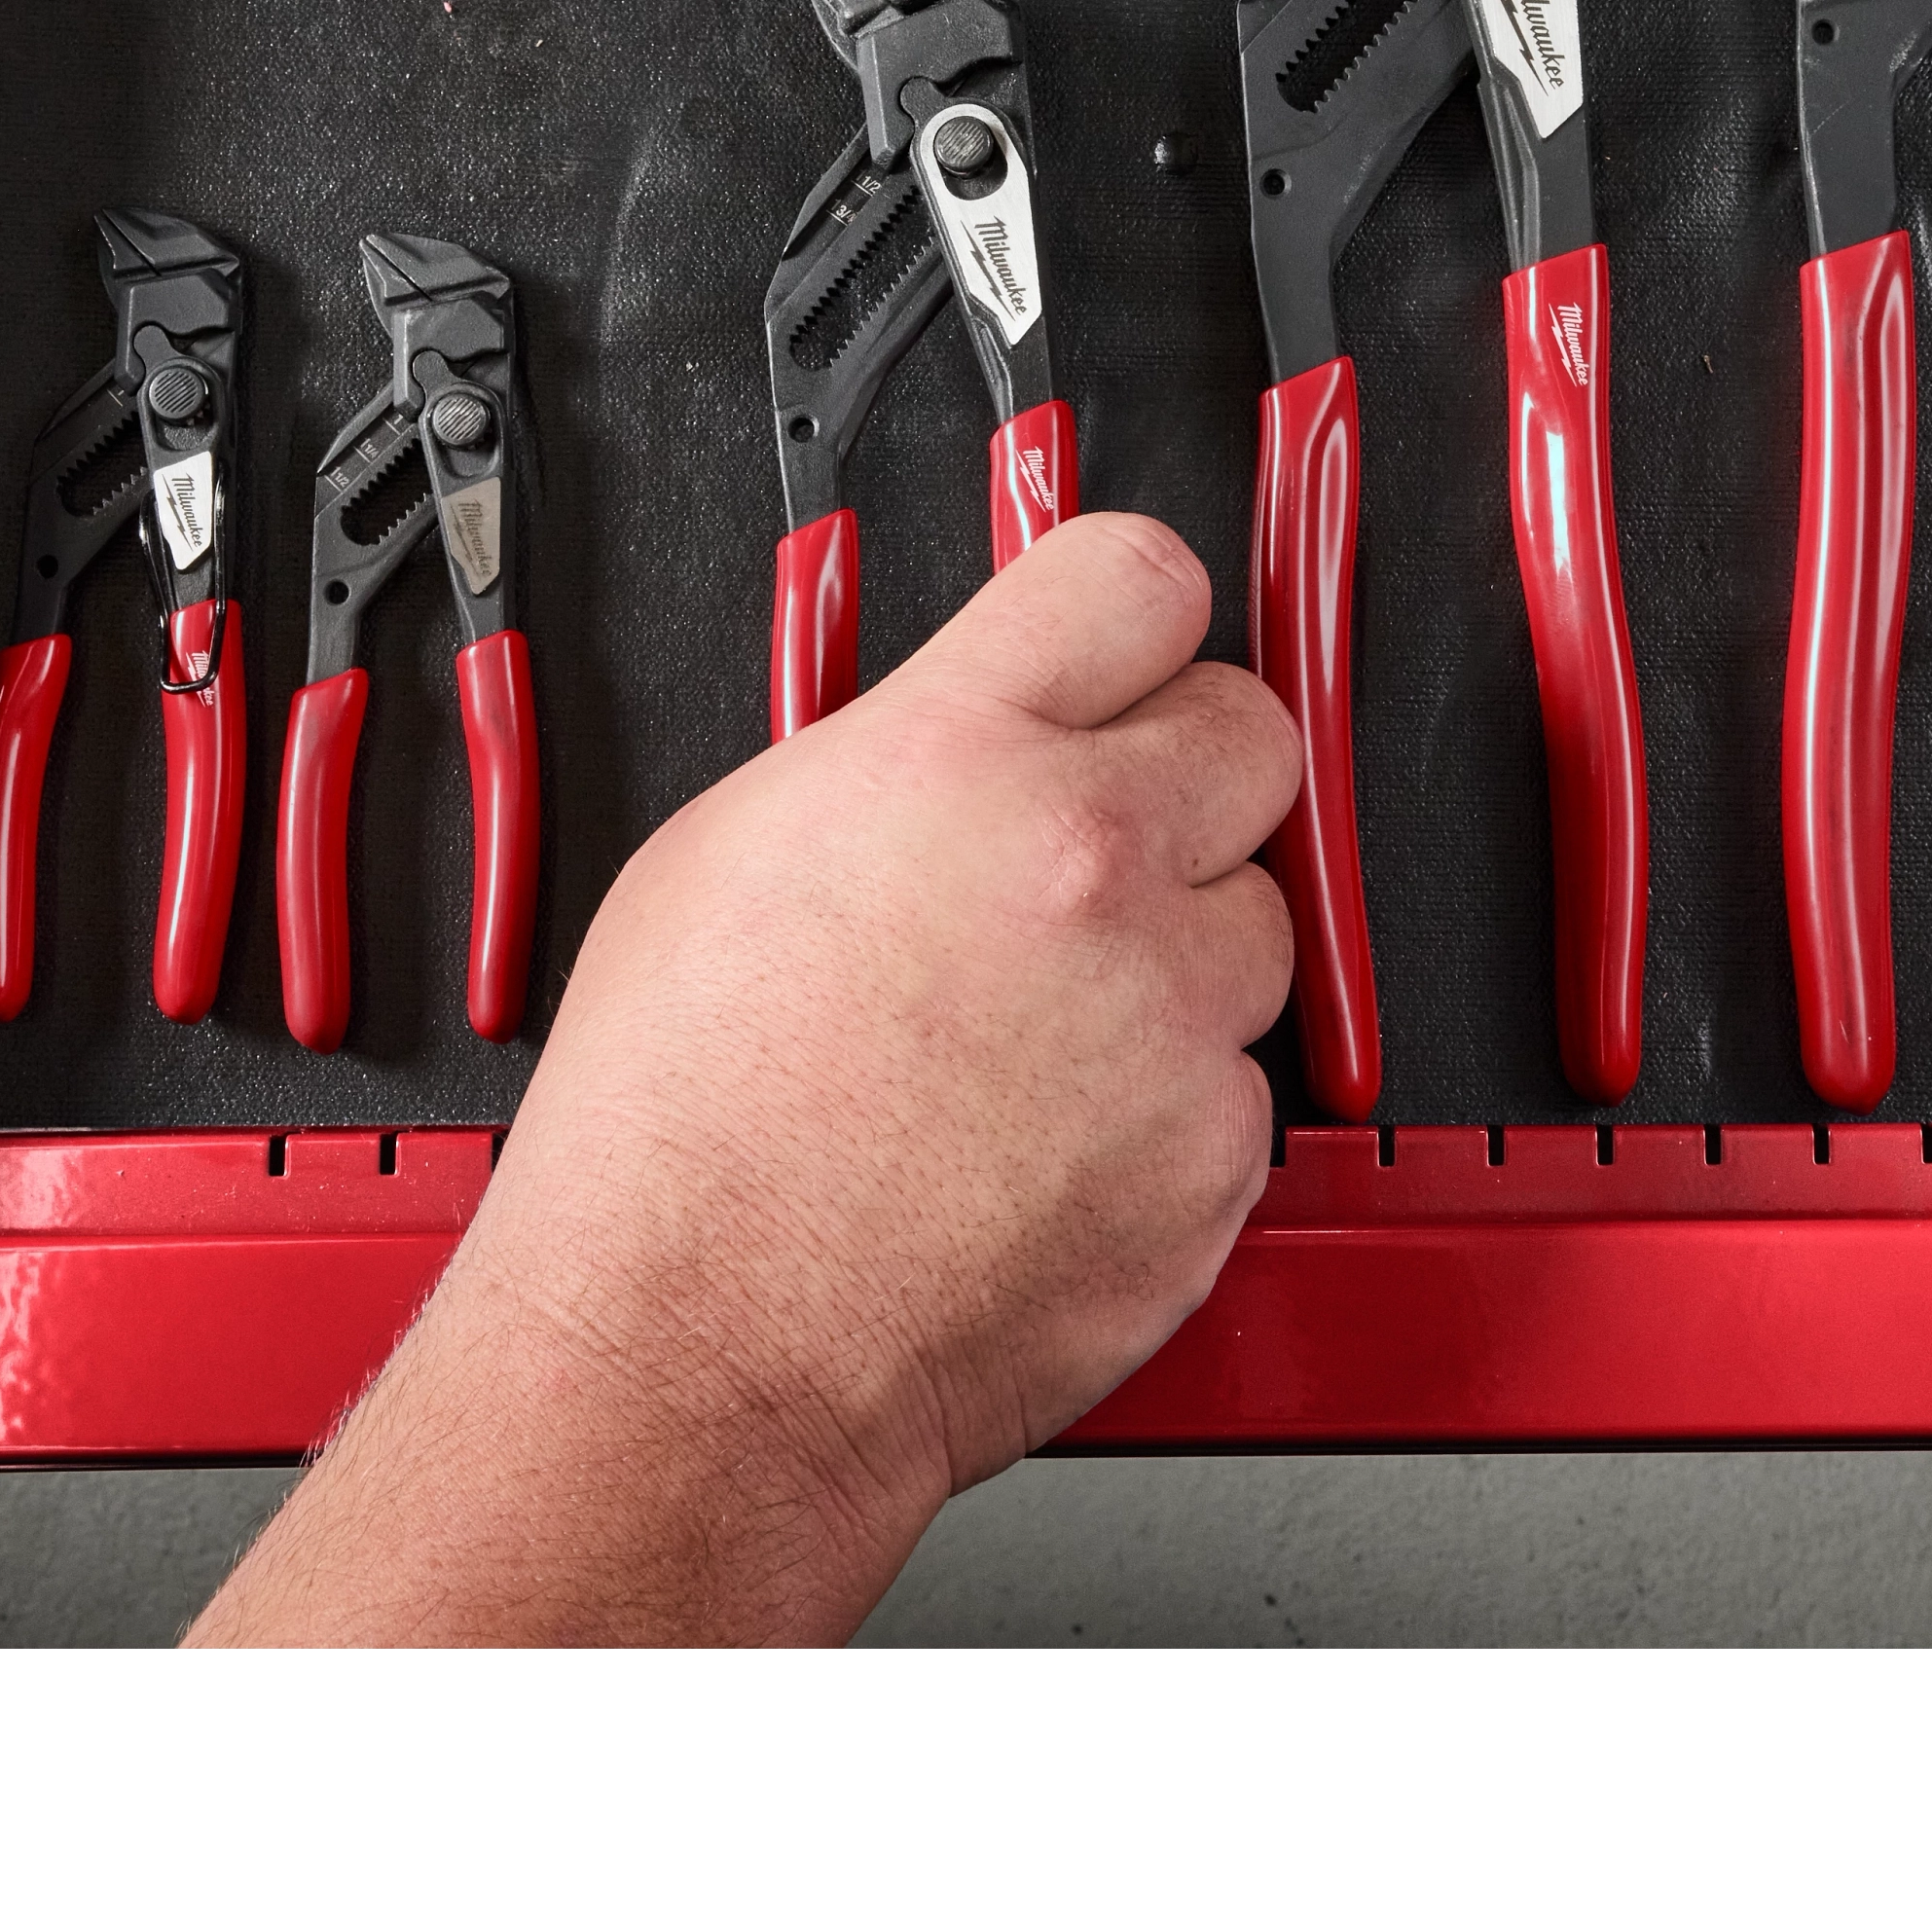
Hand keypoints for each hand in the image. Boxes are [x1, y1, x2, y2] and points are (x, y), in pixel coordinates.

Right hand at [191, 514, 1299, 1646]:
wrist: (696, 1356)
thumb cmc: (674, 1133)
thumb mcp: (732, 845)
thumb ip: (902, 754)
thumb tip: (981, 732)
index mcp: (957, 758)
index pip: (1139, 575)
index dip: (1130, 616)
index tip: (1128, 648)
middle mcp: (1088, 864)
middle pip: (1249, 729)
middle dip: (1182, 775)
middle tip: (1100, 847)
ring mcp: (1169, 1016)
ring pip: (1257, 920)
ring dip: (1179, 957)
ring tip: (1040, 1034)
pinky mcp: (1216, 1157)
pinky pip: (1239, 1088)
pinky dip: (1170, 1111)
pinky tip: (1049, 1146)